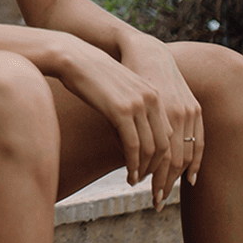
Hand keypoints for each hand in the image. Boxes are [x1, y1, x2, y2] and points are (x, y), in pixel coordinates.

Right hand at [53, 34, 174, 191]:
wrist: (73, 58)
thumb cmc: (92, 77)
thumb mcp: (121, 92)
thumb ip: (133, 111)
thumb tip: (135, 140)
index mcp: (154, 93)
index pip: (169, 134)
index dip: (164, 157)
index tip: (154, 171)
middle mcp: (151, 98)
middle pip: (165, 144)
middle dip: (159, 169)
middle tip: (149, 183)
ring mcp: (137, 103)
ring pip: (150, 148)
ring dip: (145, 170)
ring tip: (135, 181)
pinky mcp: (121, 110)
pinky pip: (133, 145)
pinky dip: (133, 164)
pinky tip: (129, 175)